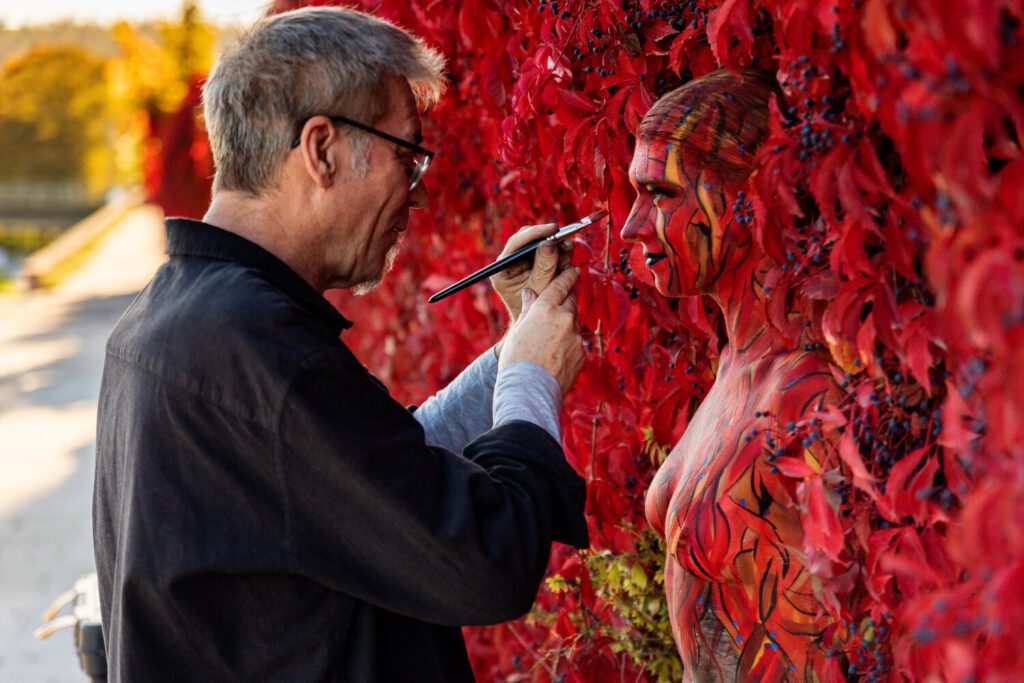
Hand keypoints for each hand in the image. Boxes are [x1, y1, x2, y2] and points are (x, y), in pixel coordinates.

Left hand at [490, 223, 574, 324]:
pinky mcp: (536, 265)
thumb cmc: (534, 311)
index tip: (553, 229)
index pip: (516, 244)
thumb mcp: (539, 290)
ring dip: (557, 245)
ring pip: (541, 244)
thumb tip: (550, 243)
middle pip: (529, 239)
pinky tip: (568, 258)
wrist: (534, 324)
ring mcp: (524, 262)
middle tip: (565, 237)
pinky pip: (550, 253)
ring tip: (569, 248)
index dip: (535, 233)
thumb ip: (544, 268)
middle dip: (548, 237)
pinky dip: (560, 254)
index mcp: (502, 269)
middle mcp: (511, 262)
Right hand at [499, 266, 583, 396]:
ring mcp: (576, 337)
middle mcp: (565, 318)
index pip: (561, 284)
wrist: (529, 390)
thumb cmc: (516, 360)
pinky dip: (569, 342)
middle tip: (564, 298)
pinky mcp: (581, 354)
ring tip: (552, 334)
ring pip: (575, 322)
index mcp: (545, 308)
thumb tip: (531, 293)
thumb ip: (529, 309)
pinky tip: (556, 352)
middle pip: (572, 300)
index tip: (574, 269)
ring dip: (567, 322)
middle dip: (568, 298)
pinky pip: (576, 341)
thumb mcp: (518, 330)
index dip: (568, 275)